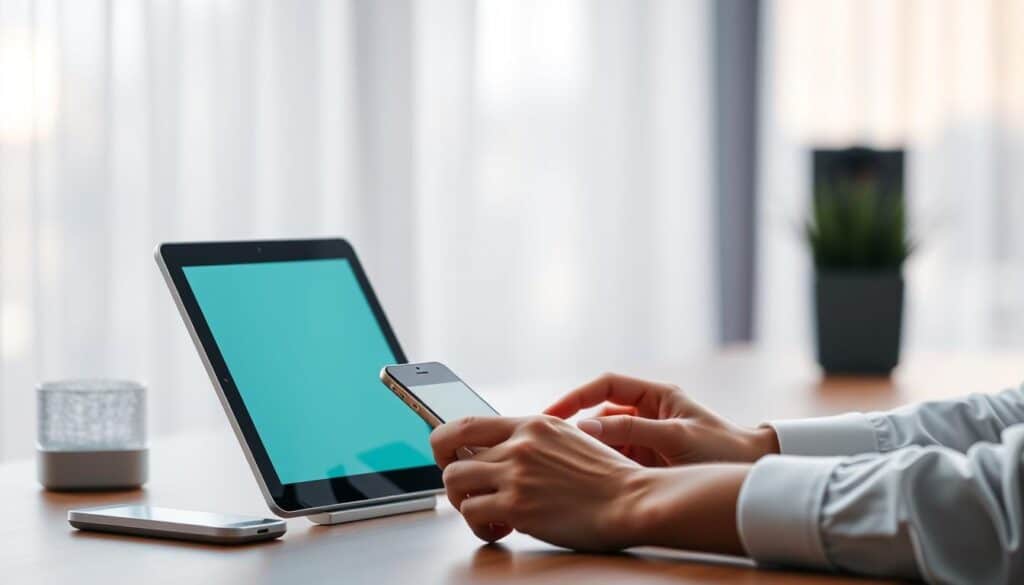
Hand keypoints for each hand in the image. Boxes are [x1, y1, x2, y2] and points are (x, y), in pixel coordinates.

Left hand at [430, 415, 647, 550]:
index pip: (467, 422)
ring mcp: (517, 472)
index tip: (448, 457)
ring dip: (464, 503)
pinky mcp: (517, 504)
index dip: (445, 442)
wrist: (632, 500)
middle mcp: (520, 443)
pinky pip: (471, 512)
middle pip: (450, 453)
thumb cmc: (611, 479)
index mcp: (533, 424)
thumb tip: (509, 455)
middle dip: (452, 477)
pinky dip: (479, 527)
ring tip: (488, 515)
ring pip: (454, 482)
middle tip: (467, 493)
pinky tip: (501, 530)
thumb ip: (537, 443)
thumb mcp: (572, 440)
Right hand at [544, 373, 778, 466]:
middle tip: (548, 445)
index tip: (550, 414)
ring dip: (587, 450)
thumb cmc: (721, 450)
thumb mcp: (675, 438)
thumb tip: (584, 426)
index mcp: (655, 394)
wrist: (752, 474)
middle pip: (599, 413)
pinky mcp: (646, 461)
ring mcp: (645, 437)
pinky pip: (615, 459)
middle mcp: (647, 412)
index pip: (603, 385)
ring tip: (565, 465)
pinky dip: (600, 467)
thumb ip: (630, 429)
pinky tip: (585, 479)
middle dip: (575, 428)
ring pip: (604, 439)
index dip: (574, 397)